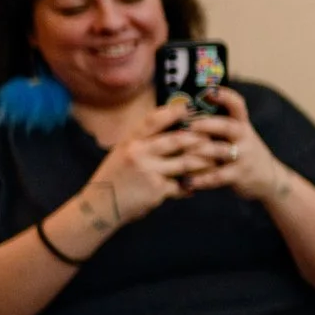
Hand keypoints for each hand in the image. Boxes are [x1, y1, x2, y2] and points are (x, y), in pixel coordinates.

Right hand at [79, 100, 210, 225]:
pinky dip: (190, 186)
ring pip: (187, 162)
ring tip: (214, 161)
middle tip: (214, 138)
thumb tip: (168, 127)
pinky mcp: (157, 189)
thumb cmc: (114, 177)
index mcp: (131, 141)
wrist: (100, 206)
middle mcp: (139, 153)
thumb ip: (143, 141)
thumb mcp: (122, 153)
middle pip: (178, 140)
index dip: (174, 112)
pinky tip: (195, 187)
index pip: (154, 120)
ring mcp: (149, 171)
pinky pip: (182, 185)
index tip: (189, 108)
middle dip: (200, 139)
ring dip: (204, 162)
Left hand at [186, 87, 290, 200]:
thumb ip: (219, 124)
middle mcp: (244, 137)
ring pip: (220, 151)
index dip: (225, 96)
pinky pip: (217, 177)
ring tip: (181, 153)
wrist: (268, 177)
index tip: (209, 90)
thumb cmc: (243, 152)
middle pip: (227, 126)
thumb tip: (189, 108)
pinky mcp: (239, 175)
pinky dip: (201, 179)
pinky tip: (186, 181)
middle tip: (188, 124)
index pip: (237, 105)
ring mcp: (243, 156)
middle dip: (206, 124)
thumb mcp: (239, 135)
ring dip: (200, 151)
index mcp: (242, 124)